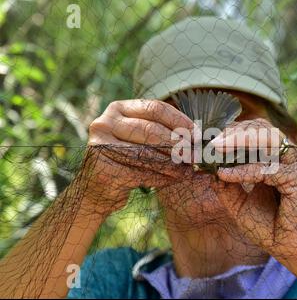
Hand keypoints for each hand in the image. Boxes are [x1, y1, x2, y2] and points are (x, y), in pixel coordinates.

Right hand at [75, 99, 194, 215]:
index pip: (155, 108)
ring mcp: (100, 145)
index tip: (197, 134)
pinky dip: (161, 177)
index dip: (180, 120)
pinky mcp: (103, 168)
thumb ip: (160, 130)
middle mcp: (105, 122)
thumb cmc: (125, 161)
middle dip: (178, 143)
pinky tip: (173, 179)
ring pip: (148, 153)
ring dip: (173, 163)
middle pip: (152, 130)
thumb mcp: (138, 138)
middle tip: (196, 154)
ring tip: (188, 168)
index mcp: (117, 109)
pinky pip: (141, 172)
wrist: (96, 191)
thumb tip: (195, 132)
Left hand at [211, 118, 296, 281]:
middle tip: (210, 141)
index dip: (231, 131)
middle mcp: (288, 156)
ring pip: (267, 139)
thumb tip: (208, 168)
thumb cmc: (270, 227)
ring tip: (216, 148)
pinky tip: (225, 174)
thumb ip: (226, 186)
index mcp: (277, 157)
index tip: (207, 138)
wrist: (293, 250)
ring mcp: (296, 164)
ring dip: (238, 141)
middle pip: (260, 128)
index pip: (254, 131)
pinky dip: (244, 170)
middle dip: (233, 132)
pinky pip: (267, 168)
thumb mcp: (239, 204)